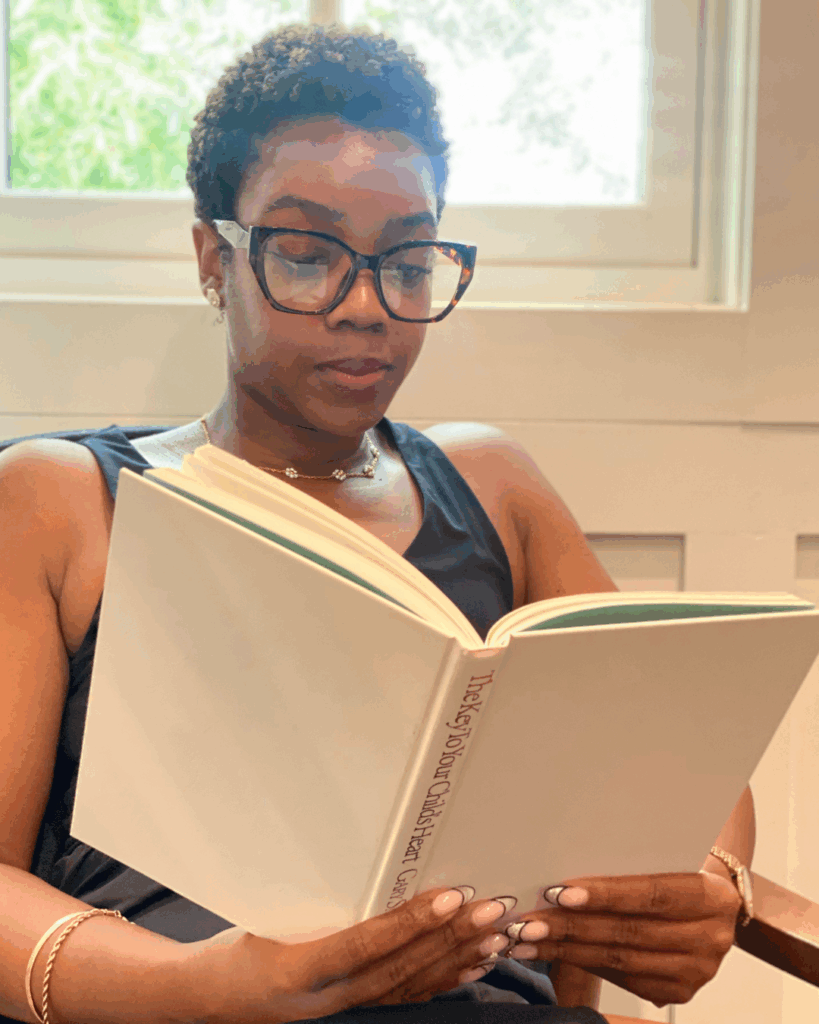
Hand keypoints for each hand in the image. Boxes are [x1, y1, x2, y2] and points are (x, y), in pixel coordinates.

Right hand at [183, 888, 512, 1022]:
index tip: (450, 896)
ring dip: (454, 959)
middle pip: (399, 968)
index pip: (365, 944)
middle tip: (491, 909)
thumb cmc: (227, 947)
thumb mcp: (257, 912)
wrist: (202, 998)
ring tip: (494, 935)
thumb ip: (306, 890)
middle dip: (449, 938)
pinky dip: (440, 980)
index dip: (410, 922)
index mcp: (298, 968)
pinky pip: (403, 996)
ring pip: (408, 985)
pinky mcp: (347, 1007)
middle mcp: (325, 997)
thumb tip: (357, 843)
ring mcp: (339, 1007)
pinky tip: (470, 965)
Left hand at [506, 872, 740, 1007]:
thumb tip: (567, 859)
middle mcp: (711, 939)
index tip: (560, 892)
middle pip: (630, 932)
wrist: (713, 898)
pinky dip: (580, 963)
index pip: (652, 894)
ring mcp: (696, 972)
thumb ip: (631, 857)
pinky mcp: (677, 992)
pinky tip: (550, 953)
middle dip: (572, 926)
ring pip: (619, 960)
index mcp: (714, 896)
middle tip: (527, 921)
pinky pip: (620, 977)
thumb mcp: (667, 852)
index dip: (605, 894)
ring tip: (527, 939)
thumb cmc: (679, 864)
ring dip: (566, 950)